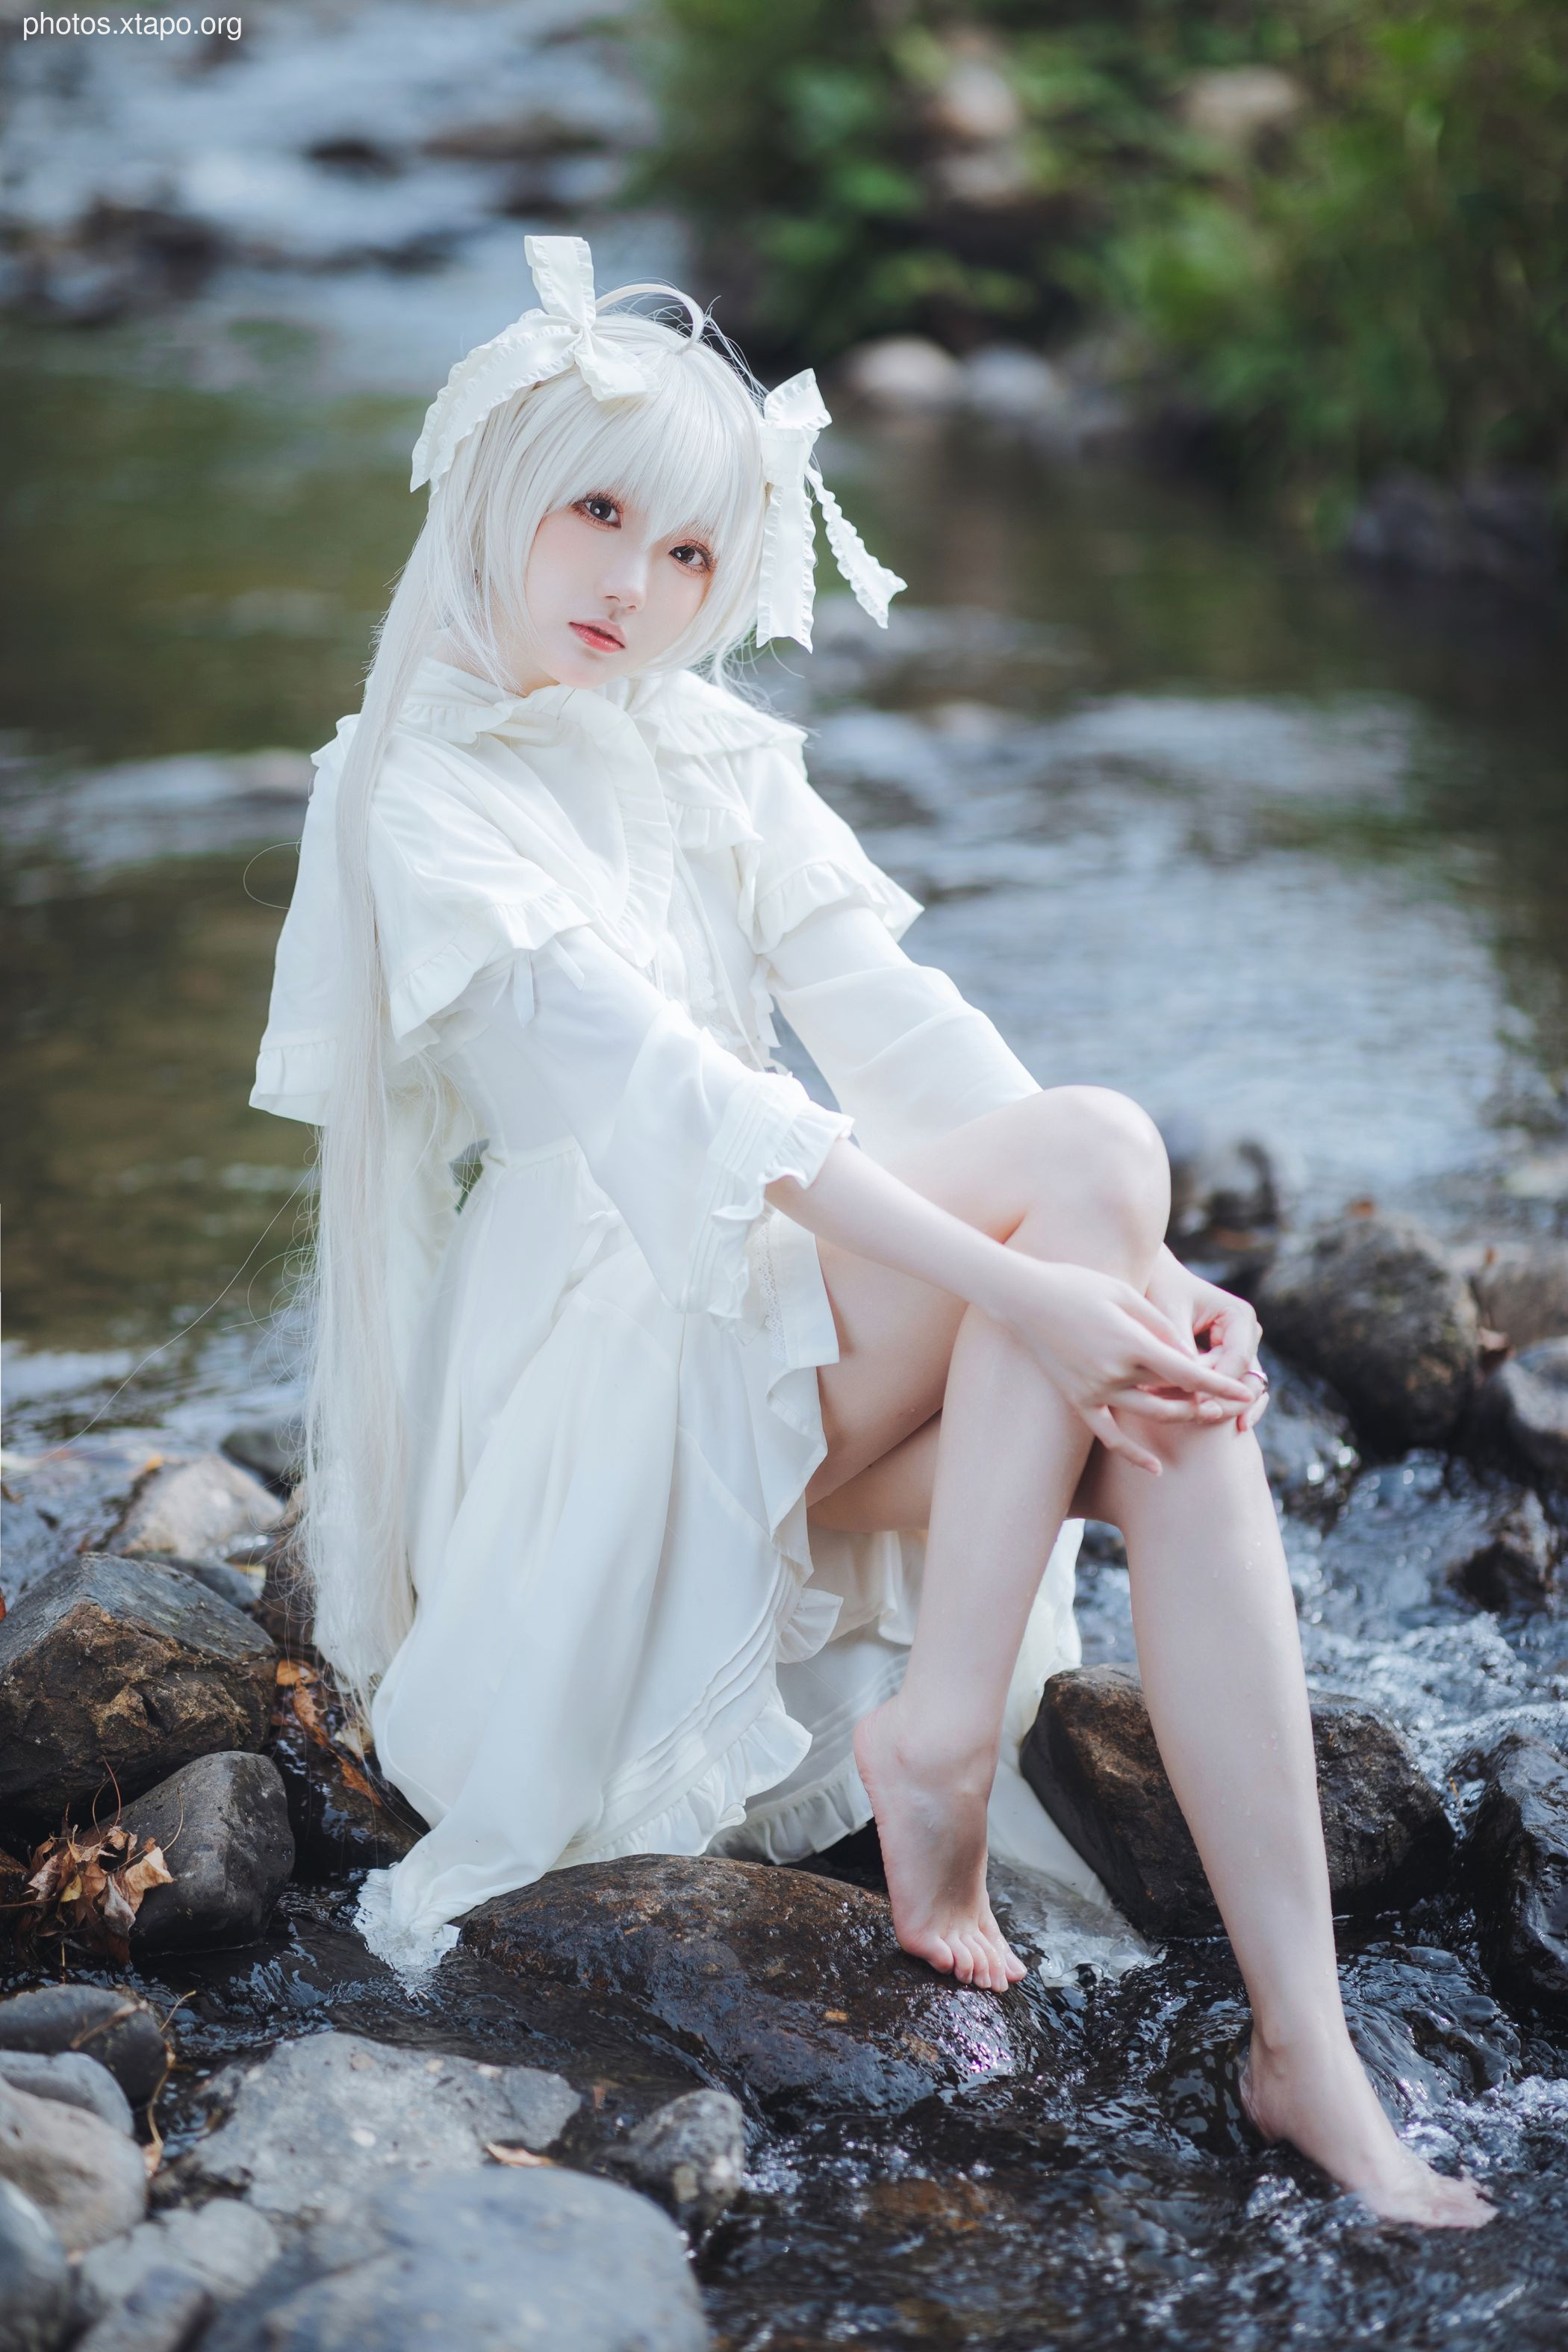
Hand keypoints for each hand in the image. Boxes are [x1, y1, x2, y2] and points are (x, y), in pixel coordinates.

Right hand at [986, 1256, 1256, 1474]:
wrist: (1025, 1297)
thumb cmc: (1079, 1285)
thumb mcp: (1126, 1294)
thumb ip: (1160, 1326)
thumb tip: (1189, 1357)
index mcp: (1131, 1342)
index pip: (1187, 1372)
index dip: (1221, 1385)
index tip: (1247, 1393)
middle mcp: (1115, 1371)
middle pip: (1173, 1393)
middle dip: (1203, 1396)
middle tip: (1225, 1397)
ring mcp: (1095, 1389)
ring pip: (1150, 1414)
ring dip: (1179, 1415)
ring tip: (1198, 1411)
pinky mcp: (1077, 1399)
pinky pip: (1110, 1436)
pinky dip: (1134, 1454)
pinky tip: (1156, 1468)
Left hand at [1145, 1247, 1268, 1434]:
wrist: (1155, 1283)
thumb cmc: (1159, 1290)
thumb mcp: (1168, 1312)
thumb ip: (1179, 1344)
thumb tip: (1189, 1378)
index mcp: (1240, 1316)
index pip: (1237, 1360)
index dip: (1218, 1383)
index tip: (1195, 1402)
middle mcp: (1247, 1335)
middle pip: (1245, 1379)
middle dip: (1221, 1398)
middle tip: (1197, 1416)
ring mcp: (1240, 1352)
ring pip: (1242, 1390)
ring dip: (1219, 1404)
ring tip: (1194, 1417)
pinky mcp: (1228, 1365)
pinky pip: (1233, 1392)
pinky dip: (1225, 1406)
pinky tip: (1231, 1429)